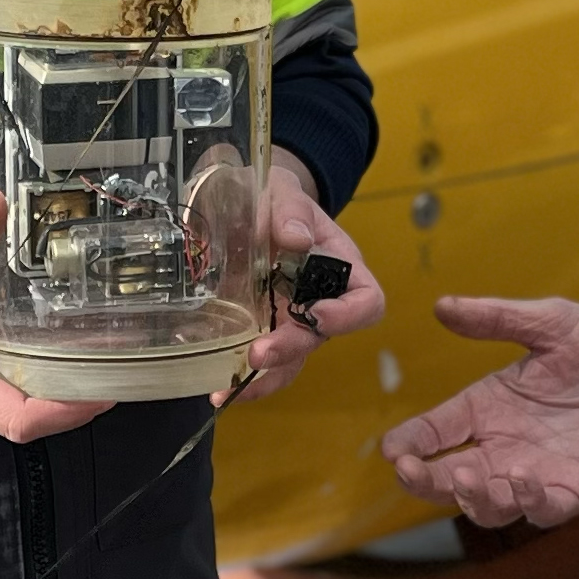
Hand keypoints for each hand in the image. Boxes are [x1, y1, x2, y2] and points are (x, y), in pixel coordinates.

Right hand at [0, 190, 110, 444]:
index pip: (19, 419)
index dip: (69, 410)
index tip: (106, 389)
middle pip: (22, 423)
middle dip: (67, 398)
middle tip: (107, 362)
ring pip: (3, 419)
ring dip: (42, 396)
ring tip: (80, 357)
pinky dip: (14, 391)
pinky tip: (35, 360)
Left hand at [226, 151, 385, 403]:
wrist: (244, 200)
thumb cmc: (273, 193)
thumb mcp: (280, 187)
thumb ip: (288, 206)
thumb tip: (296, 238)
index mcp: (339, 265)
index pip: (366, 300)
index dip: (348, 315)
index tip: (317, 315)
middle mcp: (319, 300)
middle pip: (320, 337)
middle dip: (290, 349)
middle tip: (255, 355)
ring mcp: (288, 318)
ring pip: (290, 361)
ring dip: (264, 379)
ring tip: (226, 391)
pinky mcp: (258, 328)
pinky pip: (259, 361)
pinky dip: (239, 375)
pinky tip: (212, 383)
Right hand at [381, 297, 578, 527]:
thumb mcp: (554, 321)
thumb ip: (498, 317)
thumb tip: (442, 306)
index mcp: (492, 404)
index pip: (438, 429)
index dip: (412, 441)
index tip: (392, 448)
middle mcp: (507, 443)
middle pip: (450, 476)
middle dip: (424, 479)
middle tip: (411, 470)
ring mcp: (540, 471)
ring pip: (488, 503)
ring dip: (470, 497)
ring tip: (468, 474)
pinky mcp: (577, 490)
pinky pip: (542, 510)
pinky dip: (526, 502)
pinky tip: (521, 479)